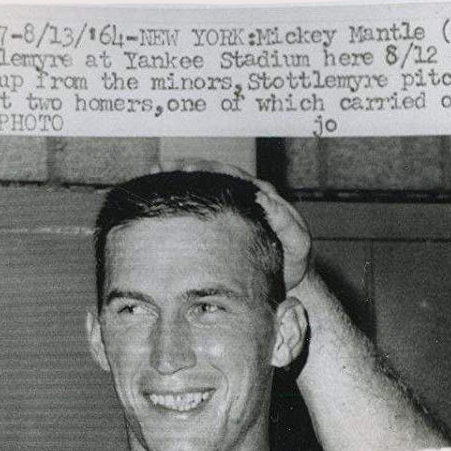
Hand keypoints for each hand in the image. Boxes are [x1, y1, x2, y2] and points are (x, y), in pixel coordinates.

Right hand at [152, 158, 313, 289]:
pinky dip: (179, 200)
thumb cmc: (293, 262)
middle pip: (209, 174)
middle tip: (159, 171)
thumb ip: (285, 222)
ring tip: (153, 177)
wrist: (288, 281)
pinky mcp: (220, 224)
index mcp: (261, 196)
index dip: (207, 169)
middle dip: (183, 169)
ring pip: (201, 188)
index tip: (188, 170)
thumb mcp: (297, 244)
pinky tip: (158, 200)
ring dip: (176, 180)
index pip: (230, 175)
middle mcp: (243, 196)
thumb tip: (262, 197)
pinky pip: (198, 207)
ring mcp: (230, 209)